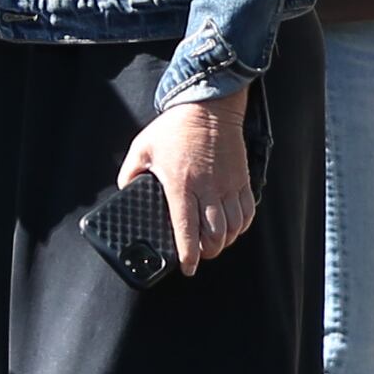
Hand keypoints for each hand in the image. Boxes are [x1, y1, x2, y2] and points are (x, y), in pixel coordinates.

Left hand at [115, 89, 255, 269]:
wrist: (210, 104)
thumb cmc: (175, 126)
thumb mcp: (142, 148)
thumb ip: (129, 174)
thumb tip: (125, 193)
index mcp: (181, 185)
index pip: (187, 231)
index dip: (188, 256)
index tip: (187, 269)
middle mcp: (208, 188)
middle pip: (215, 236)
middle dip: (207, 252)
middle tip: (198, 254)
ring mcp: (228, 184)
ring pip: (234, 227)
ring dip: (225, 241)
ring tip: (214, 243)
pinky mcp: (242, 178)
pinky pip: (248, 211)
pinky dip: (241, 225)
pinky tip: (232, 227)